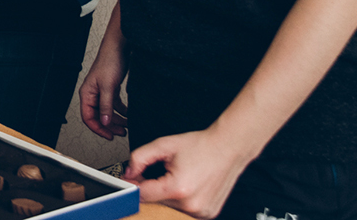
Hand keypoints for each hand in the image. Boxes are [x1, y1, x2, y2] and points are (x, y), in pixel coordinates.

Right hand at [79, 37, 128, 139]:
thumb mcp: (108, 87)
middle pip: (98, 117)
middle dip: (110, 126)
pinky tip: (129, 115)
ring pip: (107, 112)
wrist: (119, 48)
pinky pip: (115, 105)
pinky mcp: (111, 89)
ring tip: (127, 126)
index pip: (88, 117)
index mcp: (87, 94)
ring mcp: (102, 92)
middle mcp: (93, 94)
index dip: (98, 129)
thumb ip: (106, 106)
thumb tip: (104, 122)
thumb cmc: (109, 62)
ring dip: (117, 120)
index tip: (109, 136)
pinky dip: (122, 111)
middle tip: (121, 133)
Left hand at [125, 128, 251, 218]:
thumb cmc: (200, 146)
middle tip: (156, 174)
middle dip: (150, 189)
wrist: (228, 148)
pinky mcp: (207, 214)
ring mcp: (201, 212)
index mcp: (178, 188)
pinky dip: (179, 201)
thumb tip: (128, 172)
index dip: (133, 184)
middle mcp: (191, 205)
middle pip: (155, 202)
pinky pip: (183, 211)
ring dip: (165, 196)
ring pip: (168, 208)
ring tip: (175, 178)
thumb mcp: (163, 145)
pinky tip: (186, 186)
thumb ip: (139, 157)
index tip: (131, 178)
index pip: (143, 194)